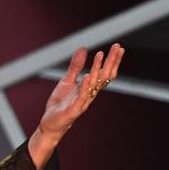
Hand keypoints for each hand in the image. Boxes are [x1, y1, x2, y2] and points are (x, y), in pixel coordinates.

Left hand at [28, 43, 124, 168]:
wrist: (50, 123)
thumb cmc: (61, 103)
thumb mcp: (67, 81)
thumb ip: (75, 67)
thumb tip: (83, 49)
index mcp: (89, 88)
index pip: (104, 73)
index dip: (112, 61)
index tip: (118, 47)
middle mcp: (89, 94)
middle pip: (104, 76)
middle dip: (111, 61)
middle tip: (118, 47)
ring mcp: (83, 102)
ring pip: (94, 85)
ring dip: (98, 69)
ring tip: (101, 54)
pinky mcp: (73, 110)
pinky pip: (82, 97)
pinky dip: (85, 86)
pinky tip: (88, 75)